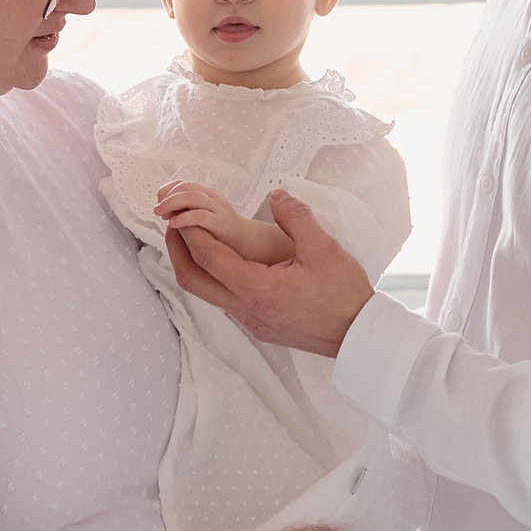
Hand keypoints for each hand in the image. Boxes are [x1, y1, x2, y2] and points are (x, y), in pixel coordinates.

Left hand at [165, 189, 374, 357]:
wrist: (358, 336)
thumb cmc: (343, 294)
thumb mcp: (324, 248)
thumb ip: (296, 217)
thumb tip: (277, 194)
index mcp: (257, 289)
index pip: (210, 257)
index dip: (191, 232)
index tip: (179, 213)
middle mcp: (246, 309)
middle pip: (194, 281)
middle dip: (178, 251)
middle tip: (171, 225)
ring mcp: (251, 322)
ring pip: (207, 294)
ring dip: (195, 266)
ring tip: (193, 240)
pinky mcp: (260, 326)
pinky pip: (225, 301)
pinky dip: (213, 278)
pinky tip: (223, 263)